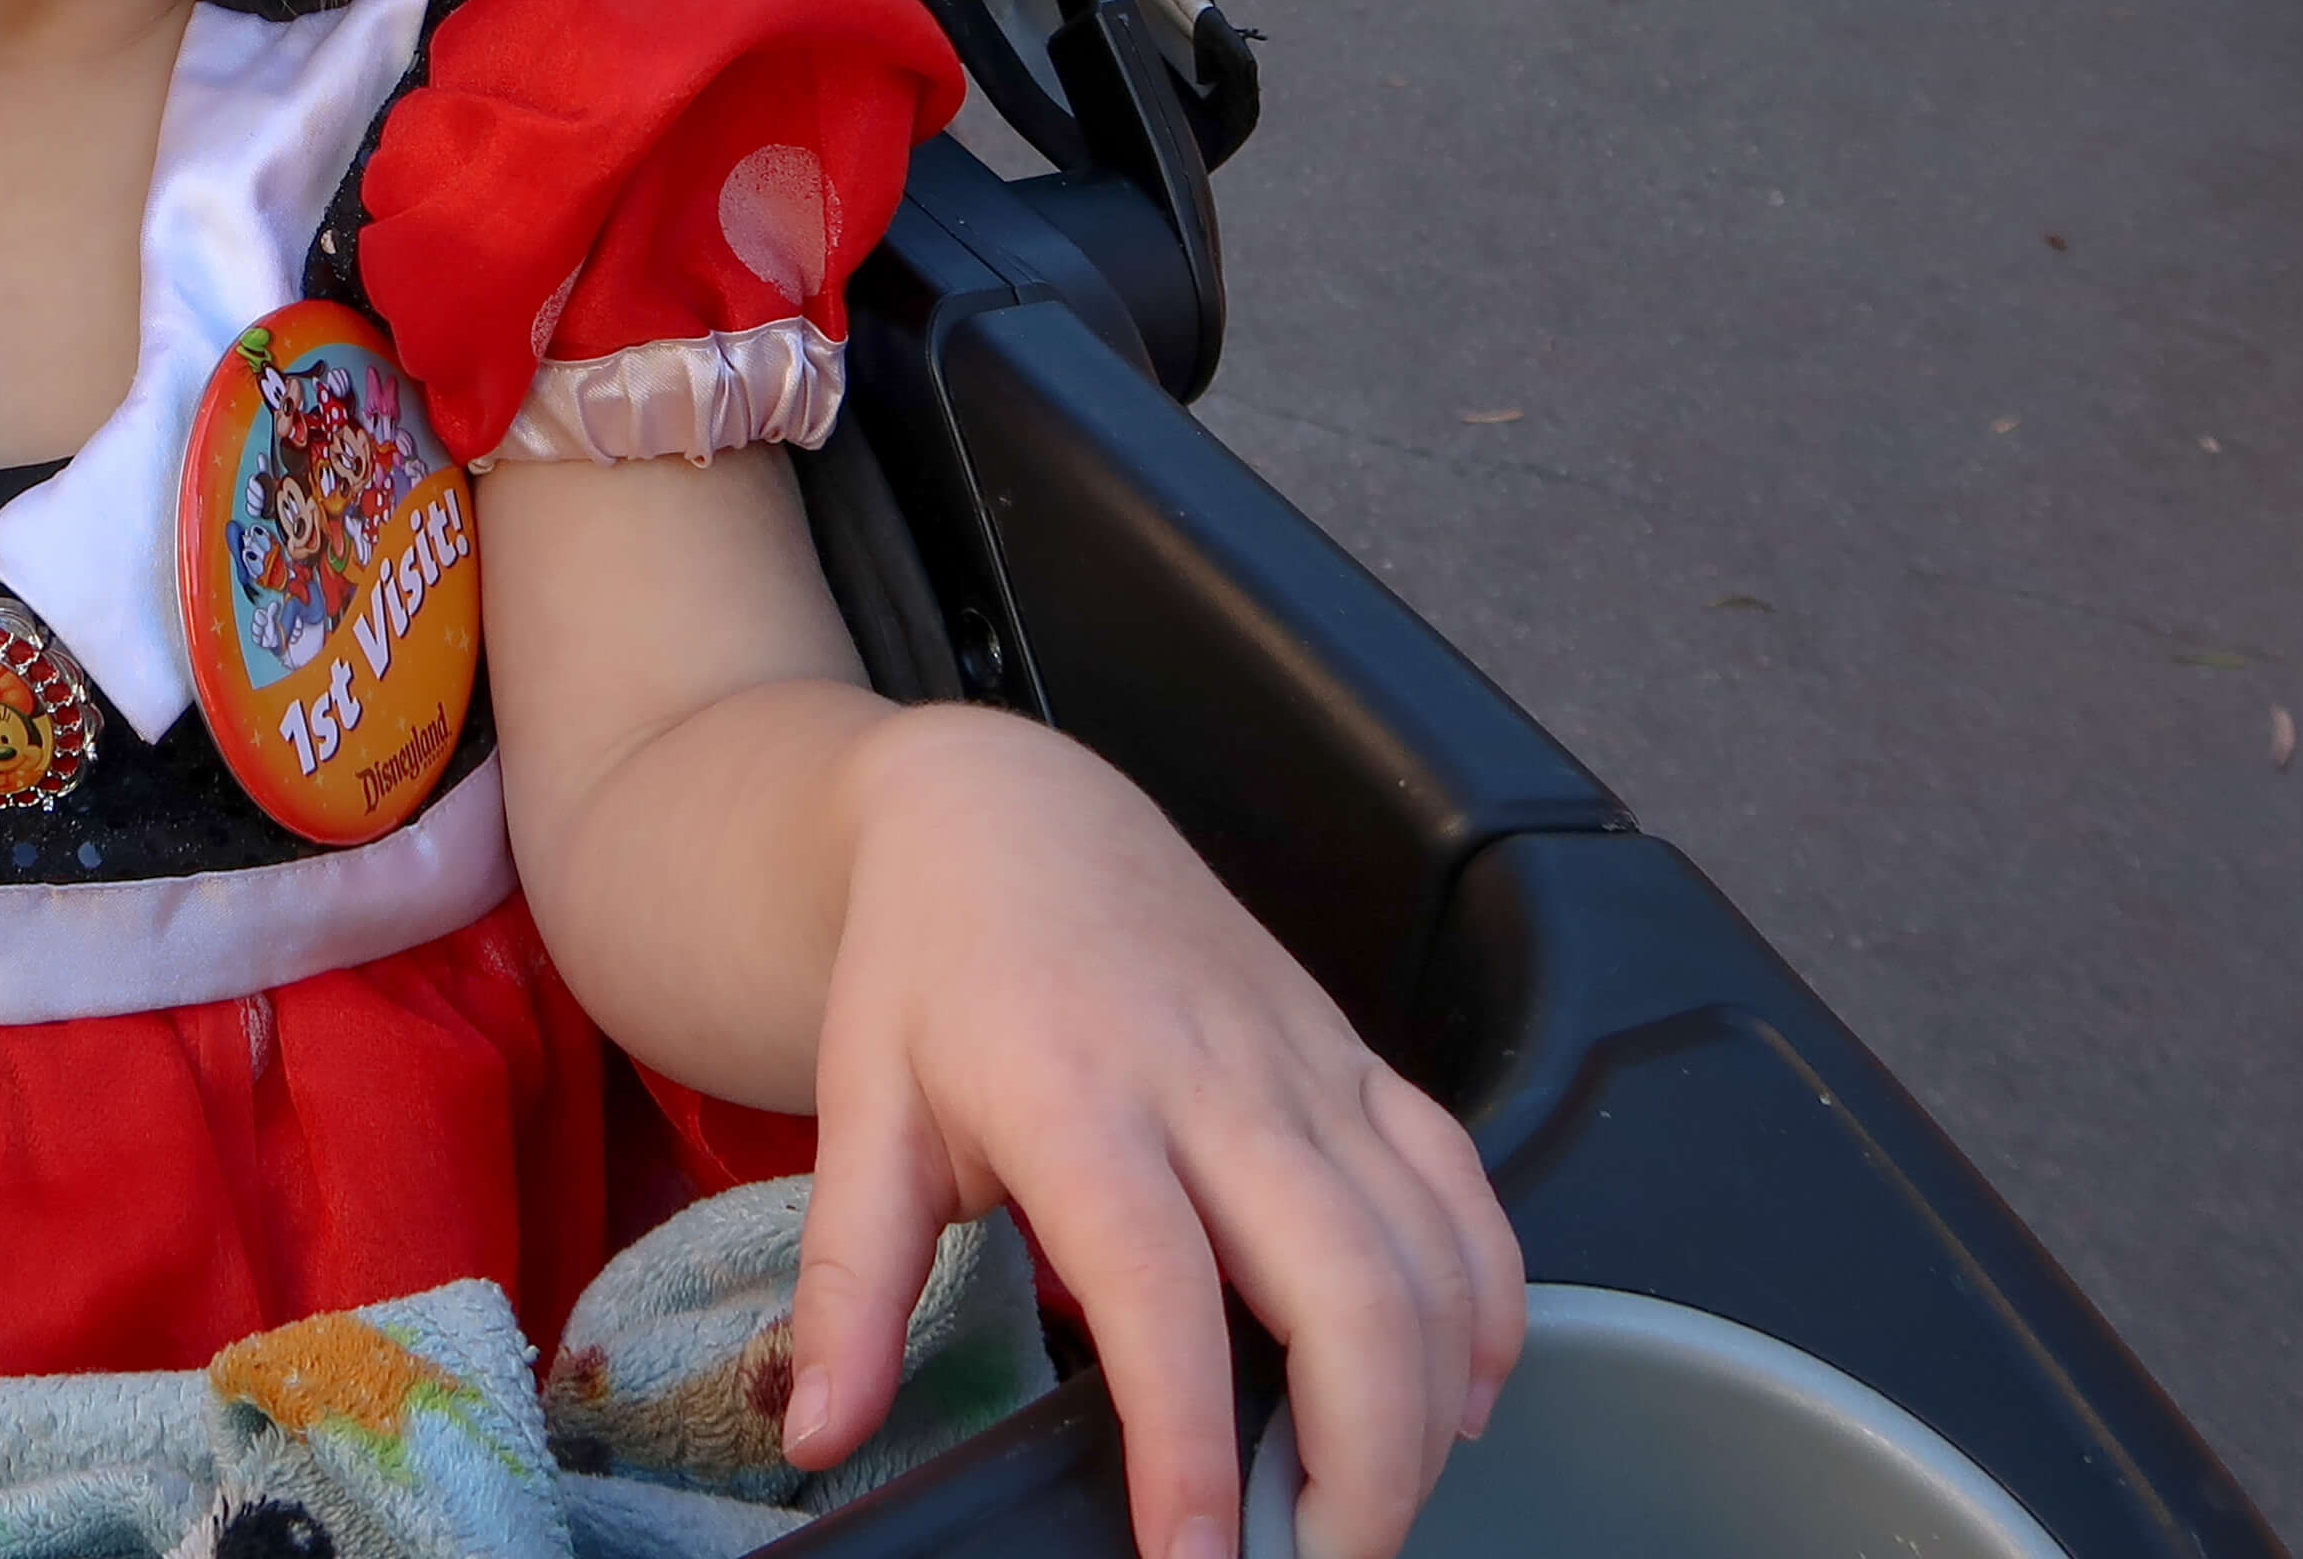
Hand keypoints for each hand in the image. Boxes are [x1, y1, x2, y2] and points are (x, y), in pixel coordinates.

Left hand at [780, 710, 1522, 1558]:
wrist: (1007, 812)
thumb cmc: (929, 965)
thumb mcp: (859, 1113)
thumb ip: (847, 1287)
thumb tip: (815, 1428)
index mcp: (1076, 1096)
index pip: (1157, 1292)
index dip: (1190, 1441)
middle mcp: (1215, 1082)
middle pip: (1348, 1290)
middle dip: (1364, 1462)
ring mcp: (1304, 1067)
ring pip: (1429, 1253)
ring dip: (1431, 1407)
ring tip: (1370, 1511)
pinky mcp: (1357, 1057)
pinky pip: (1461, 1188)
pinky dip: (1487, 1303)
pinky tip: (1461, 1396)